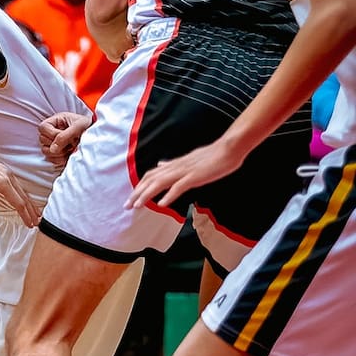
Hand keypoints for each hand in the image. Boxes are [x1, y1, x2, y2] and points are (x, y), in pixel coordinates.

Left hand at [0, 143, 40, 226]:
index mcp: (2, 182)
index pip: (19, 202)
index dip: (25, 215)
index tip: (30, 224)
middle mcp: (7, 175)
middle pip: (24, 196)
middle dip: (32, 210)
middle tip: (37, 222)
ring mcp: (5, 171)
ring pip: (22, 190)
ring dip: (29, 202)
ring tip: (34, 213)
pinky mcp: (1, 170)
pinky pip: (17, 184)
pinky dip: (22, 194)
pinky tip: (22, 198)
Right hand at [38, 111, 91, 167]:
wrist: (97, 137)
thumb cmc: (88, 127)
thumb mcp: (78, 127)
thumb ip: (64, 136)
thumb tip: (53, 149)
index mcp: (56, 121)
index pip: (43, 127)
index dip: (52, 134)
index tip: (64, 136)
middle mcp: (52, 131)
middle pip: (42, 140)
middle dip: (57, 144)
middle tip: (71, 143)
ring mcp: (53, 143)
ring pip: (46, 151)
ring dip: (59, 152)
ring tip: (71, 148)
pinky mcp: (56, 153)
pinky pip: (51, 159)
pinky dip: (60, 159)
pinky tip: (69, 154)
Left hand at [127, 137, 241, 211]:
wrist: (229, 148)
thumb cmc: (212, 155)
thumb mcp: (188, 159)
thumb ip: (173, 164)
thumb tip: (160, 164)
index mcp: (174, 164)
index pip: (151, 175)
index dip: (139, 186)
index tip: (131, 197)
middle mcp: (175, 167)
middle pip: (150, 179)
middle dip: (137, 193)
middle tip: (126, 206)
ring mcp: (185, 171)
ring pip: (160, 183)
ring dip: (147, 195)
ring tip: (137, 206)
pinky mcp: (195, 176)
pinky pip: (179, 186)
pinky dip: (169, 195)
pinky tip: (161, 204)